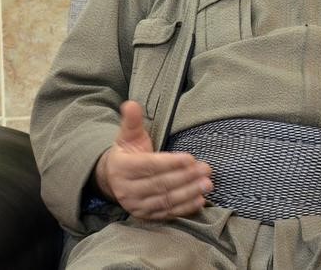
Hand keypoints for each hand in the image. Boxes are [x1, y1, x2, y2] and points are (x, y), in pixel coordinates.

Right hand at [93, 100, 212, 219]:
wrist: (113, 179)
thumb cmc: (128, 152)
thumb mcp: (128, 135)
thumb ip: (132, 120)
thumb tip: (131, 104)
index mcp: (122, 167)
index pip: (149, 165)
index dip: (170, 162)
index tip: (190, 158)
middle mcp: (126, 189)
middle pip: (160, 183)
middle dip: (185, 177)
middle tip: (206, 169)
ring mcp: (135, 205)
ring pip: (165, 200)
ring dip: (188, 193)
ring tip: (207, 184)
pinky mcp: (145, 216)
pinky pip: (166, 213)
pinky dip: (184, 208)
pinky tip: (199, 200)